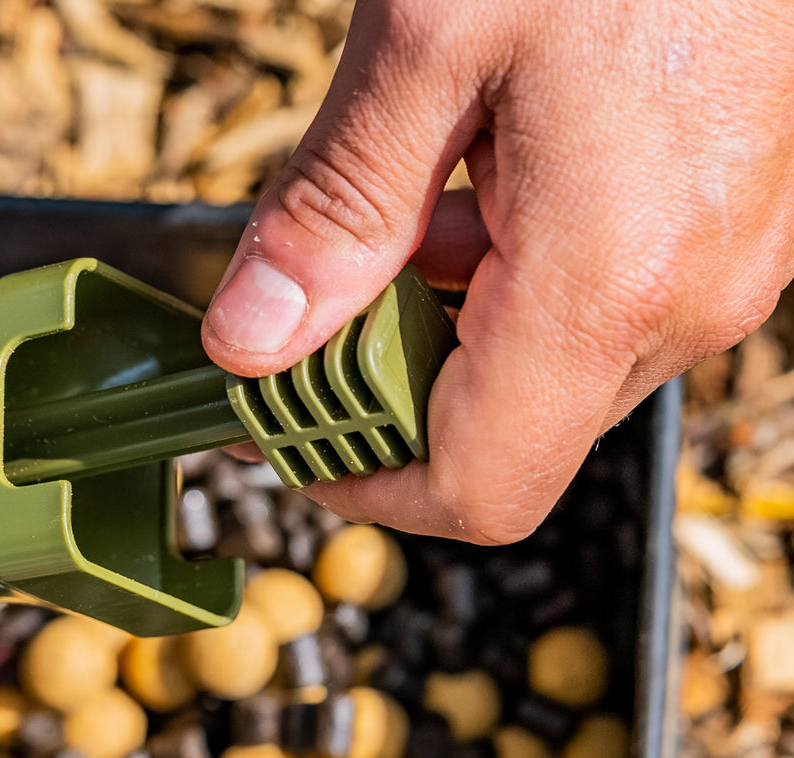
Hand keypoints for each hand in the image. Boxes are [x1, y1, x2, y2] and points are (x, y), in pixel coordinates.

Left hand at [203, 0, 793, 543]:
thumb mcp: (428, 43)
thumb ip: (337, 208)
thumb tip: (252, 339)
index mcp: (610, 279)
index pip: (478, 485)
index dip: (364, 488)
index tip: (284, 440)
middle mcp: (690, 298)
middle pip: (507, 438)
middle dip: (386, 399)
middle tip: (302, 321)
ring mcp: (724, 265)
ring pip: (550, 375)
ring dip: (444, 335)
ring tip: (384, 234)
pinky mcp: (731, 225)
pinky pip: (601, 309)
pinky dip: (509, 289)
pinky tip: (465, 200)